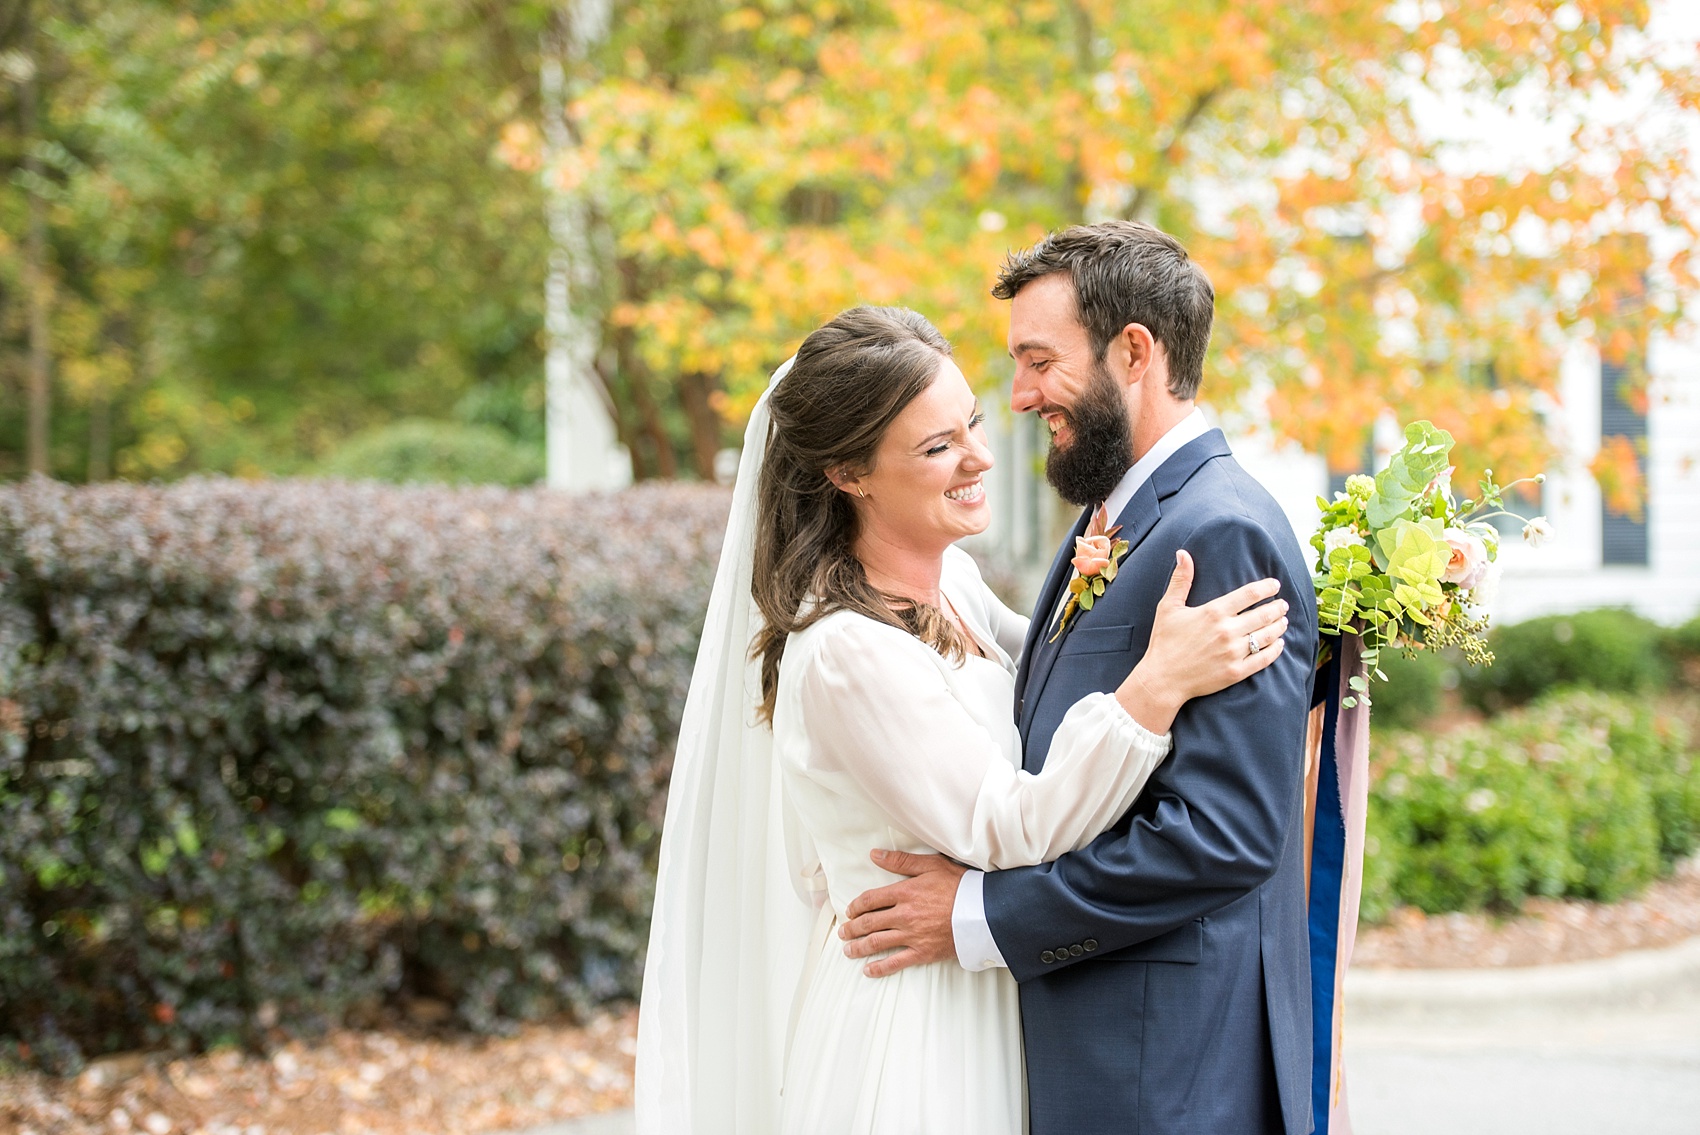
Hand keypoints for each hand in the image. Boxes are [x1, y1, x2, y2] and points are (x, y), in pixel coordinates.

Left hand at [838, 849, 966, 977]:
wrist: (984, 912)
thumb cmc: (961, 886)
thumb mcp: (932, 865)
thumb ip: (901, 862)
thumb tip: (875, 855)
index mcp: (904, 892)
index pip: (870, 899)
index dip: (856, 906)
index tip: (850, 911)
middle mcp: (904, 915)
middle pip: (869, 922)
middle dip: (852, 928)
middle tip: (844, 932)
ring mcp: (912, 935)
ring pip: (877, 943)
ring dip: (859, 947)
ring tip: (848, 950)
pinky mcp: (923, 952)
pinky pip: (896, 963)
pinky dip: (879, 968)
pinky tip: (869, 970)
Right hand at [1116, 550, 1288, 733]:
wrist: (1162, 679)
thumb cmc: (1164, 642)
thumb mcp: (1168, 607)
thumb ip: (1181, 580)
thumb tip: (1183, 553)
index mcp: (1214, 612)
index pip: (1250, 594)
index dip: (1267, 587)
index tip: (1275, 585)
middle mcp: (1227, 631)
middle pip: (1264, 614)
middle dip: (1278, 607)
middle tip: (1283, 605)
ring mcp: (1233, 652)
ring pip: (1267, 636)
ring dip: (1279, 626)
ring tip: (1283, 621)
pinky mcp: (1236, 672)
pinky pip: (1264, 659)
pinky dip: (1275, 650)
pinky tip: (1279, 644)